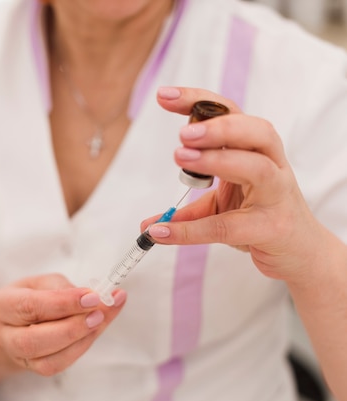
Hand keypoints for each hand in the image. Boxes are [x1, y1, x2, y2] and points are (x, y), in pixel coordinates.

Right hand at [0, 273, 125, 375]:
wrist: (10, 326)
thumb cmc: (27, 297)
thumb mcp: (39, 282)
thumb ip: (61, 287)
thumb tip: (92, 298)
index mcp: (1, 306)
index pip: (30, 306)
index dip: (63, 303)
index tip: (92, 297)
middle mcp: (5, 336)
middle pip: (34, 340)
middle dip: (72, 327)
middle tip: (99, 312)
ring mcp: (18, 357)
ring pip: (49, 360)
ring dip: (81, 340)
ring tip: (102, 319)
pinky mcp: (35, 369)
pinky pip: (59, 365)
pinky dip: (80, 348)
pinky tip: (94, 331)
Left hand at [142, 86, 326, 284]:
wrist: (302, 254)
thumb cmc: (262, 218)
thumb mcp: (223, 208)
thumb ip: (188, 213)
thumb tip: (149, 223)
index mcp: (255, 150)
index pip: (231, 113)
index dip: (199, 101)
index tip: (164, 96)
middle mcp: (271, 165)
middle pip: (255, 132)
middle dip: (219, 126)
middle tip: (183, 132)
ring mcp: (276, 195)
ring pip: (256, 167)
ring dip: (218, 159)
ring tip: (182, 156)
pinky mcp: (271, 228)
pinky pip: (229, 226)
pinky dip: (191, 229)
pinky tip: (162, 231)